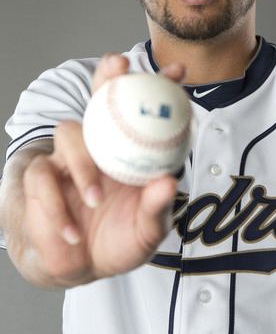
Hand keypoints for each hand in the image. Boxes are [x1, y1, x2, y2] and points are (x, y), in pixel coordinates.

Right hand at [22, 55, 184, 286]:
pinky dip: (57, 208)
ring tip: (95, 198)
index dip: (159, 85)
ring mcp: (67, 156)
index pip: (144, 110)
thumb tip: (168, 182)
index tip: (177, 72)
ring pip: (68, 133)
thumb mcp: (146, 229)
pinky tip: (73, 234)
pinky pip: (43, 179)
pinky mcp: (40, 177)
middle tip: (121, 66)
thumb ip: (157, 208)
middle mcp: (99, 143)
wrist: (82, 267)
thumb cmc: (119, 238)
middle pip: (99, 97)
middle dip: (108, 75)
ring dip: (83, 165)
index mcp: (129, 149)